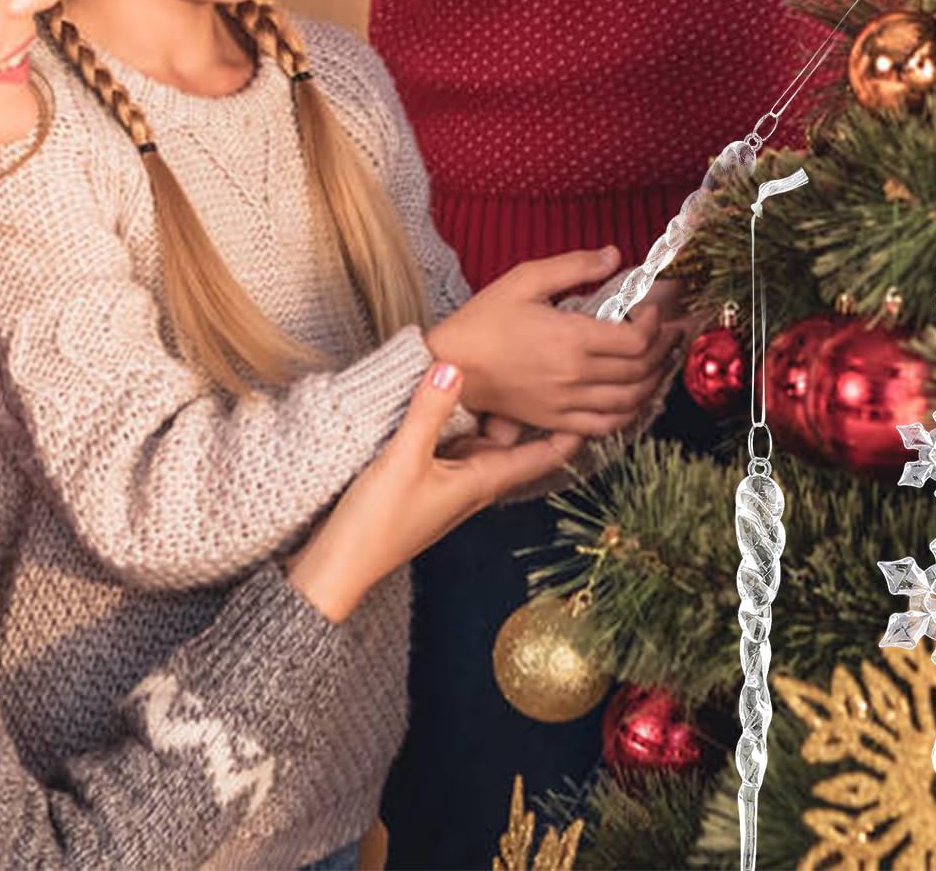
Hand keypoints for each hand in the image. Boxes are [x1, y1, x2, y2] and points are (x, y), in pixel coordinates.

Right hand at [285, 364, 579, 622]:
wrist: (335, 569)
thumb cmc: (374, 524)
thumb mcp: (402, 459)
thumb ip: (427, 412)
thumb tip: (453, 367)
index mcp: (482, 481)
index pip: (542, 453)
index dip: (572, 430)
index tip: (600, 400)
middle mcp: (475, 484)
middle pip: (518, 442)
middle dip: (538, 411)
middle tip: (558, 369)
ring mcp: (451, 487)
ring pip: (487, 443)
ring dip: (499, 417)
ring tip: (514, 375)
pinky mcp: (426, 486)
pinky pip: (458, 449)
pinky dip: (465, 426)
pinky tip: (454, 402)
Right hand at [427, 246, 680, 435]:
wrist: (449, 364)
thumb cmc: (483, 320)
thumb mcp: (525, 279)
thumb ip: (574, 266)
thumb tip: (614, 254)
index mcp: (571, 339)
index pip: (636, 340)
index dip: (655, 324)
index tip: (653, 308)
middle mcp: (574, 376)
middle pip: (640, 370)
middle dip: (665, 349)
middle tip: (672, 331)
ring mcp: (565, 404)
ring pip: (630, 401)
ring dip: (654, 381)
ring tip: (662, 361)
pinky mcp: (554, 421)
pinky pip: (604, 426)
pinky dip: (628, 414)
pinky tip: (634, 397)